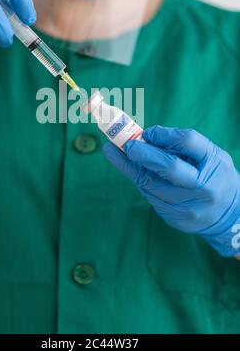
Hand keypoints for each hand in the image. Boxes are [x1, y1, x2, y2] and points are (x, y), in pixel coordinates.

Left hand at [103, 126, 239, 256]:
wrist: (230, 216)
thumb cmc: (215, 176)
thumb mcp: (209, 155)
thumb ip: (182, 145)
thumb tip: (147, 136)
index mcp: (213, 163)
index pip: (188, 141)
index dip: (164, 134)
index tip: (147, 132)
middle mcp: (203, 186)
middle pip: (169, 166)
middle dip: (144, 154)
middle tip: (126, 145)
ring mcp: (189, 206)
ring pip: (152, 184)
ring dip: (134, 168)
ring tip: (121, 154)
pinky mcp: (176, 219)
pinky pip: (152, 197)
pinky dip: (143, 183)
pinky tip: (138, 174)